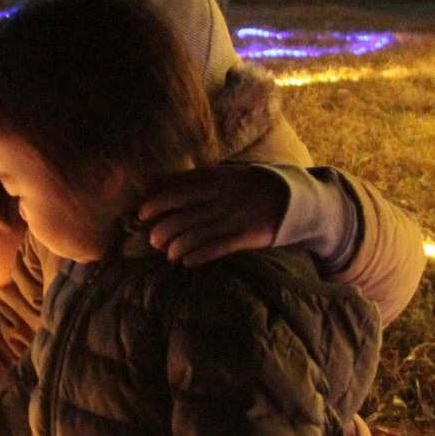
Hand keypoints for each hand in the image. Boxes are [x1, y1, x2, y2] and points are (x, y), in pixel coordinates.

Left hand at [136, 164, 289, 266]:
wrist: (292, 198)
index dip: (155, 204)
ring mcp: (233, 218)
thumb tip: (165, 183)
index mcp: (215, 181)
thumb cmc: (252, 185)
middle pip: (181, 217)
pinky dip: (196, 257)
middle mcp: (221, 199)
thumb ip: (199, 177)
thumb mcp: (227, 173)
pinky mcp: (245, 237)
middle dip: (162, 231)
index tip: (141, 214)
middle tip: (153, 240)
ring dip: (176, 248)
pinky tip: (187, 262)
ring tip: (169, 254)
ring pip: (194, 236)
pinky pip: (215, 249)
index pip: (176, 192)